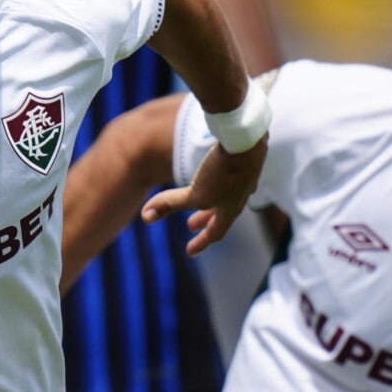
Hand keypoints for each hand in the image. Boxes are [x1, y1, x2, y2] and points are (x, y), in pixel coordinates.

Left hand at [141, 137, 266, 255]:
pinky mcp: (243, 159)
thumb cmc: (223, 172)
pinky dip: (219, 180)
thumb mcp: (195, 193)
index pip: (215, 232)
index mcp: (231, 210)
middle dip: (204, 220)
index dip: (201, 243)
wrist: (247, 140)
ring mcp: (244, 177)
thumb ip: (170, 204)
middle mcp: (240, 196)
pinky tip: (213, 170)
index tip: (189, 251)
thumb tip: (145, 217)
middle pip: (221, 213)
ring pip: (226, 193)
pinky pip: (230, 175)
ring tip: (199, 196)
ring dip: (211, 200)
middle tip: (189, 225)